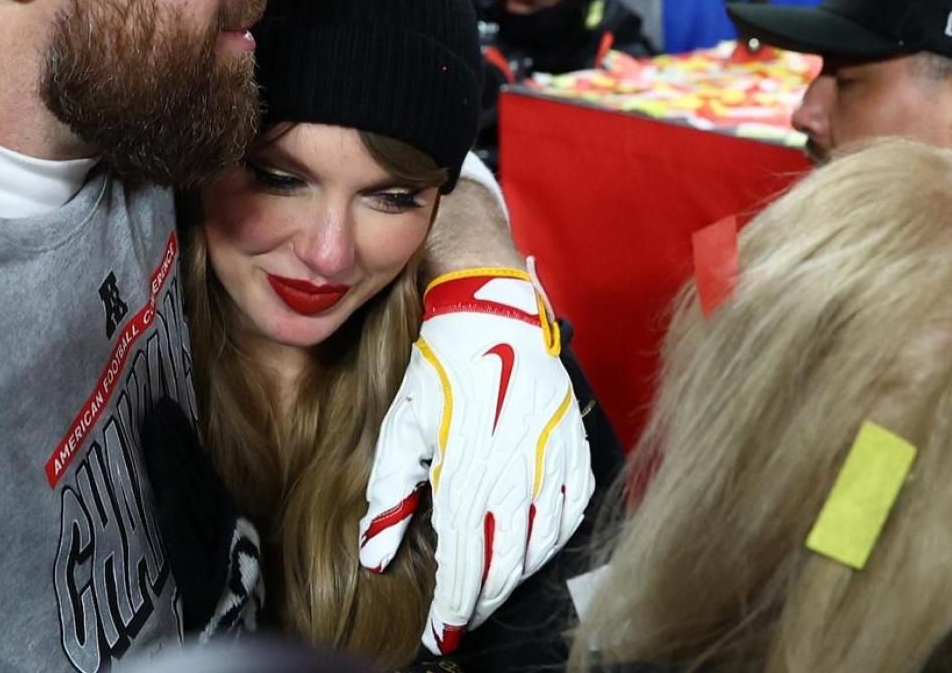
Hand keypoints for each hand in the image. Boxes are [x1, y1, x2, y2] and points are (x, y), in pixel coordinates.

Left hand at [360, 263, 593, 655]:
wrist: (495, 315)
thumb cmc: (441, 370)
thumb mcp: (402, 428)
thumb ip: (388, 496)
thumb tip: (375, 555)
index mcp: (469, 473)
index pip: (464, 561)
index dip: (454, 606)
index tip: (441, 635)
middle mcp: (517, 476)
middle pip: (505, 563)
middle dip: (481, 600)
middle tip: (462, 622)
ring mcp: (553, 463)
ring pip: (542, 545)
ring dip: (515, 576)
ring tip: (490, 591)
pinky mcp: (576, 449)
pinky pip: (573, 512)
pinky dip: (554, 540)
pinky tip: (533, 549)